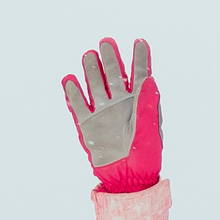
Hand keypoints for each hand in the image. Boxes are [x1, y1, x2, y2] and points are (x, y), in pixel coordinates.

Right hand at [62, 38, 162, 193]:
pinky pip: (77, 104)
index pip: (140, 74)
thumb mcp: (150, 131)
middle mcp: (120, 103)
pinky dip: (72, 92)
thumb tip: (150, 79)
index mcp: (139, 102)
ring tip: (89, 55)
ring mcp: (102, 111)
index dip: (140, 58)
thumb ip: (148, 105)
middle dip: (111, 58)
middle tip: (107, 43)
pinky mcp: (87, 123)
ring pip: (94, 84)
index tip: (140, 42)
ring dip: (91, 69)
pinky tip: (69, 79)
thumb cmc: (144, 156)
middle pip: (114, 74)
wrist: (126, 178)